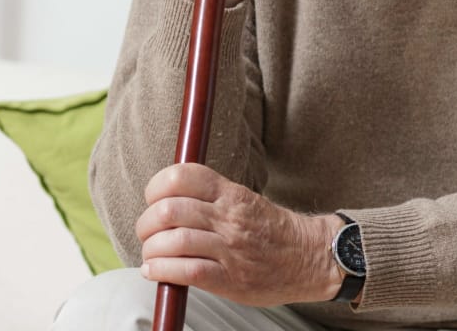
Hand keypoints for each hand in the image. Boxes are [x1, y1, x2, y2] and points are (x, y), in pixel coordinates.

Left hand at [137, 164, 342, 305]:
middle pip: (169, 210)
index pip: (182, 176)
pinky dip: (162, 271)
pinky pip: (187, 272)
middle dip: (146, 223)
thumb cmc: (272, 231)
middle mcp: (228, 218)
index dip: (156, 187)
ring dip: (151, 250)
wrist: (309, 258)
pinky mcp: (230, 279)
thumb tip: (167, 197)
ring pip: (173, 241)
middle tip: (147, 232)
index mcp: (231, 194)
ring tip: (151, 255)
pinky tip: (155, 272)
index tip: (152, 199)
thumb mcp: (244, 200)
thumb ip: (210, 197)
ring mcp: (229, 249)